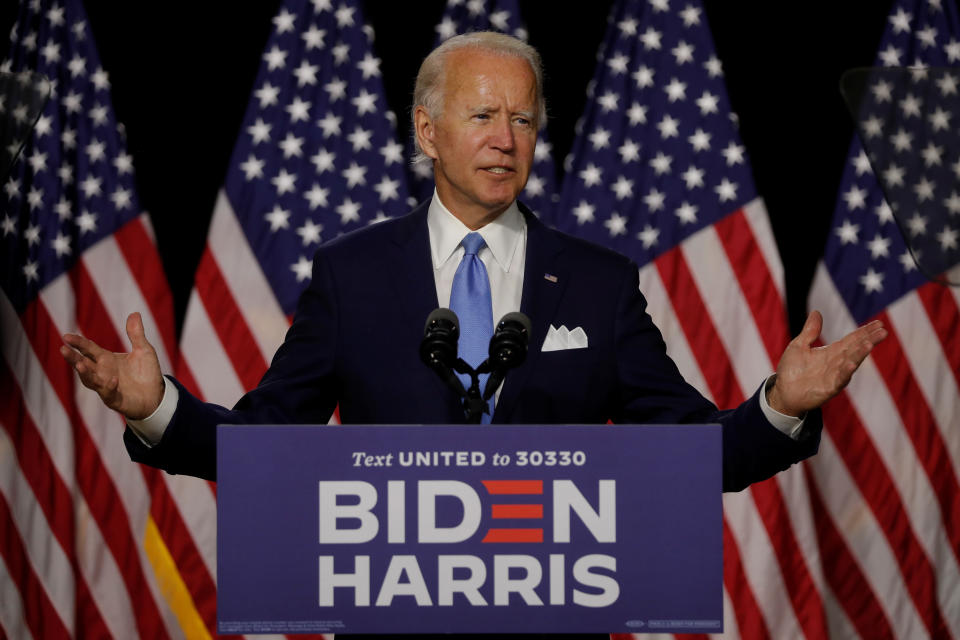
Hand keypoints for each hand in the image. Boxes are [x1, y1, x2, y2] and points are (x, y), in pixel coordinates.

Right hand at [60, 312, 164, 419]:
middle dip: (74, 358)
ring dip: (85, 373)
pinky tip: (113, 379)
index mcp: (106, 359)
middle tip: (63, 350)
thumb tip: (135, 313)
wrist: (157, 395)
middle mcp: (102, 373)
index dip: (78, 343)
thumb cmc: (146, 372)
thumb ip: (136, 334)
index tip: (66, 336)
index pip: (89, 349)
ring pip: (91, 380)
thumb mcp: (143, 350)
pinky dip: (109, 387)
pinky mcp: (116, 400)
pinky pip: (109, 394)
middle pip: (84, 364)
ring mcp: (106, 387)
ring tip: (81, 364)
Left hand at [767, 310, 887, 416]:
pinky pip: (839, 380)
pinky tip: (851, 365)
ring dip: (860, 354)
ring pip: (850, 363)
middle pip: (856, 349)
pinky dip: (845, 372)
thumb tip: (817, 312)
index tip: (879, 324)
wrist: (783, 392)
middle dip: (869, 340)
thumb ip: (810, 331)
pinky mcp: (829, 388)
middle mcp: (837, 363)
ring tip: (869, 344)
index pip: (852, 339)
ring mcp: (835, 376)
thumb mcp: (799, 346)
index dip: (864, 332)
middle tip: (883, 331)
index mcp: (832, 352)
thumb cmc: (792, 370)